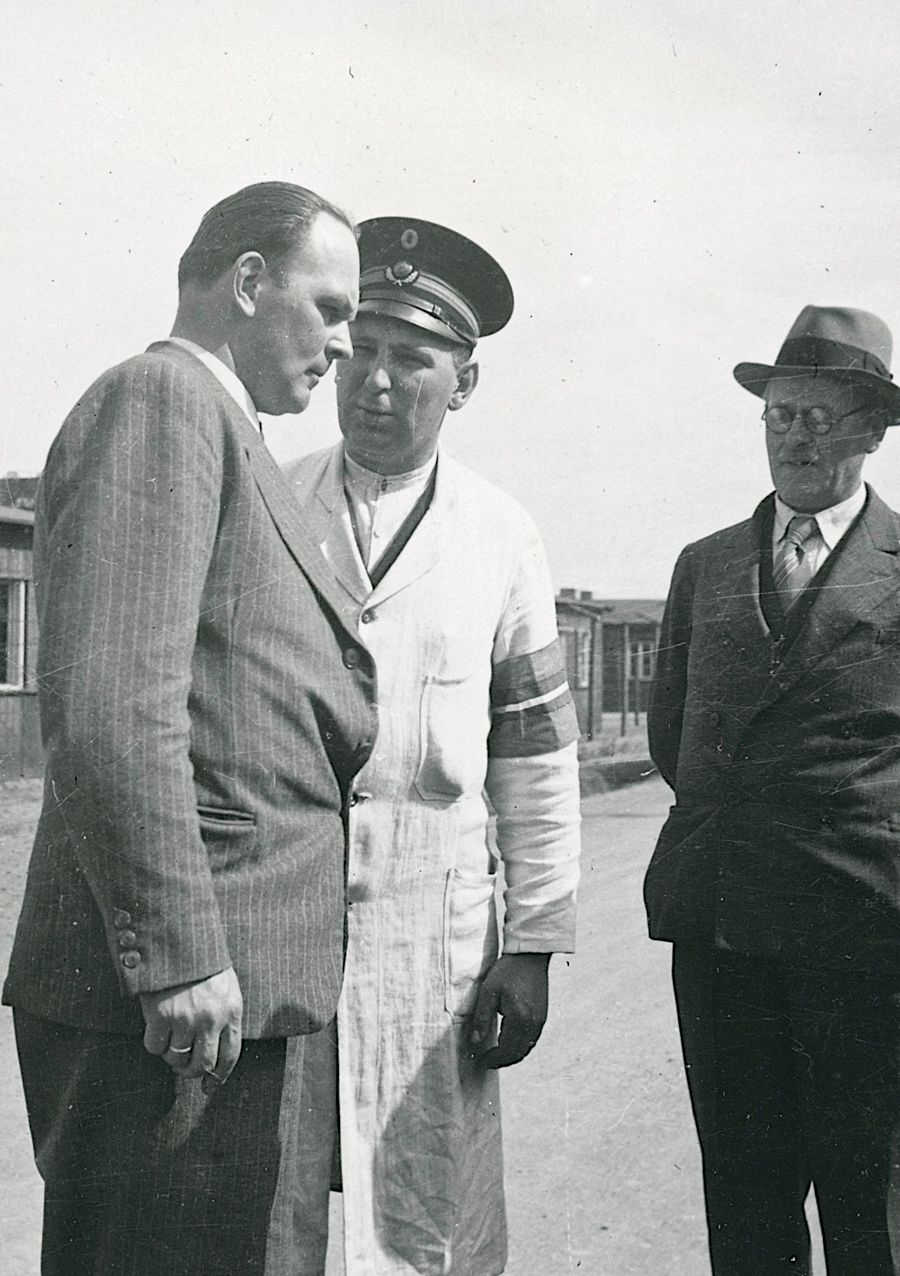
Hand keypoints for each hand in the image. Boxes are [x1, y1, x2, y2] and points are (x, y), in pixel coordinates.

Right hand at [140, 966, 242, 1085]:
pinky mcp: (160, 1016)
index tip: (209, 1088)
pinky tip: (155, 1024)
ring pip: (175, 1058)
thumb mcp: (225, 986)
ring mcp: (186, 1018)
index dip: (219, 1077)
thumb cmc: (201, 963)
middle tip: (181, 1066)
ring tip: (169, 1035)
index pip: (230, 1056)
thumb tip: (216, 1054)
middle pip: (202, 1065)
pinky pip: (155, 1047)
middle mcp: (211, 1018)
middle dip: (190, 1071)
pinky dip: (153, 1042)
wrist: (176, 937)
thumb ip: (225, 1015)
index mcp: (232, 1010)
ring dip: (170, 1054)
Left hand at [468, 952, 549, 1068]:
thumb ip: (482, 1018)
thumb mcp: (488, 992)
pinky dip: (521, 1046)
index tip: (481, 1062)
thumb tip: (475, 1042)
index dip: (493, 1059)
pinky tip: (511, 1042)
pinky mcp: (543, 1015)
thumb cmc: (507, 971)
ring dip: (512, 1055)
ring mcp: (540, 1020)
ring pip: (527, 1048)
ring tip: (497, 1055)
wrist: (530, 957)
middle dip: (503, 1061)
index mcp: (519, 1019)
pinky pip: (532, 1039)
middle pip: (518, 1053)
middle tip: (488, 1062)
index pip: (506, 1050)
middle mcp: (533, 1023)